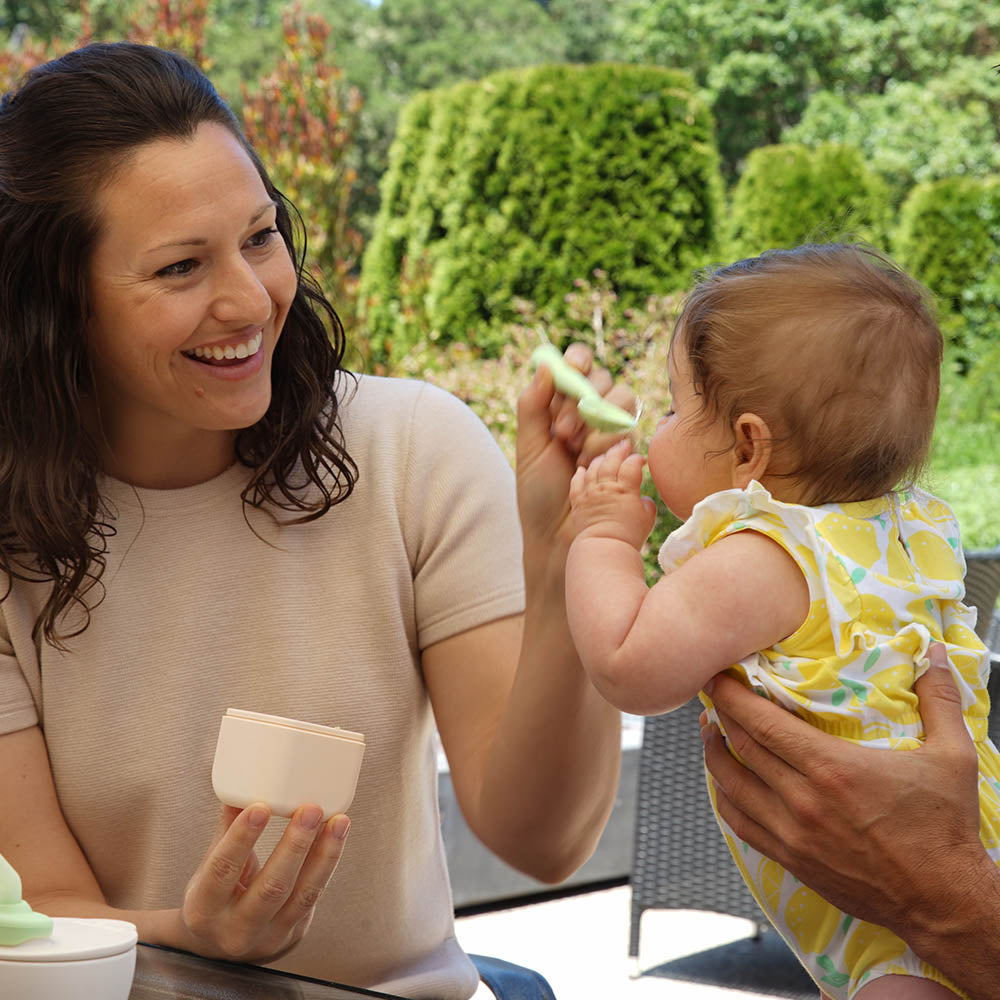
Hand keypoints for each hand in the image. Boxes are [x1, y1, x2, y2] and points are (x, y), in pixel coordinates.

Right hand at [177, 802, 349, 962]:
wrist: (219, 949)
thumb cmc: (214, 900)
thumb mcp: (207, 870)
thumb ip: (228, 829)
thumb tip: (241, 785)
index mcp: (204, 909)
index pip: (222, 871)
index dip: (241, 839)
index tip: (260, 807)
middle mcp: (236, 928)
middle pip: (270, 887)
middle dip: (294, 846)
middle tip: (310, 810)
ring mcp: (268, 936)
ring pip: (301, 894)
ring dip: (323, 854)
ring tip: (337, 821)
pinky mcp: (294, 932)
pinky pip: (314, 896)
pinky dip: (327, 863)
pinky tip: (336, 836)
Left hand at [516, 343, 635, 556]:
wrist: (559, 535)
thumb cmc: (540, 493)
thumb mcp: (529, 447)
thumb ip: (533, 405)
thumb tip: (544, 365)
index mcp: (560, 405)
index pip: (577, 366)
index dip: (579, 359)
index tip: (574, 367)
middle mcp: (588, 413)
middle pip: (601, 379)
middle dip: (582, 401)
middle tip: (563, 433)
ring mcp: (611, 430)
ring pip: (621, 398)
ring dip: (596, 424)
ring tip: (575, 453)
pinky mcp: (629, 449)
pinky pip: (628, 427)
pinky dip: (606, 443)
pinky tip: (590, 464)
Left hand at [569, 439, 655, 548]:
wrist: (604, 549)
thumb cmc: (629, 536)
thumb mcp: (648, 518)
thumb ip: (646, 503)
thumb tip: (641, 498)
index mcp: (625, 490)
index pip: (631, 465)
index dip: (637, 459)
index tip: (641, 460)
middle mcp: (606, 487)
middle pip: (611, 461)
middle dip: (618, 450)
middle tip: (623, 446)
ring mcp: (590, 493)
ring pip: (593, 468)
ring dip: (600, 459)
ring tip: (606, 457)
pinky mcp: (578, 502)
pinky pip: (576, 482)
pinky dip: (580, 474)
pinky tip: (583, 470)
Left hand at [701, 642, 984, 936]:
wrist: (944, 902)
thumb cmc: (945, 829)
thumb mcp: (953, 757)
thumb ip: (939, 700)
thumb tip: (935, 653)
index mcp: (833, 768)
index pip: (763, 722)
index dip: (732, 696)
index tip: (717, 677)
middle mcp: (803, 800)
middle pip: (741, 747)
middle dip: (720, 716)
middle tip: (712, 696)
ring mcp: (792, 833)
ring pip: (731, 786)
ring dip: (714, 755)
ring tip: (711, 733)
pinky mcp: (791, 860)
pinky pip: (740, 825)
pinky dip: (725, 799)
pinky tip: (725, 784)